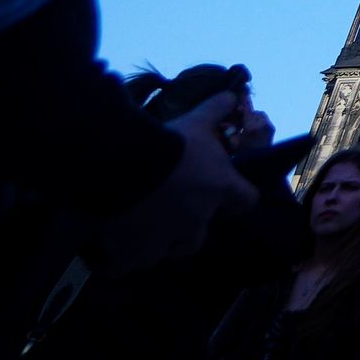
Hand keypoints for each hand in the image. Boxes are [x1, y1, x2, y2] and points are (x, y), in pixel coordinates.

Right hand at [99, 100, 258, 265]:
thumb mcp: (195, 120)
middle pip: (200, 235)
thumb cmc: (166, 142)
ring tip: (142, 234)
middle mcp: (198, 219)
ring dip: (159, 245)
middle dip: (189, 227)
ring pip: (168, 252)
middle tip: (171, 213)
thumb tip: (233, 95)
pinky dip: (122, 260)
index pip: (246, 200)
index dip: (237, 198)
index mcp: (220, 189)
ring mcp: (166, 240)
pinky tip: (113, 252)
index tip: (227, 196)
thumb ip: (216, 109)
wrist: (121, 163)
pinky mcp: (133, 252)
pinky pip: (130, 264)